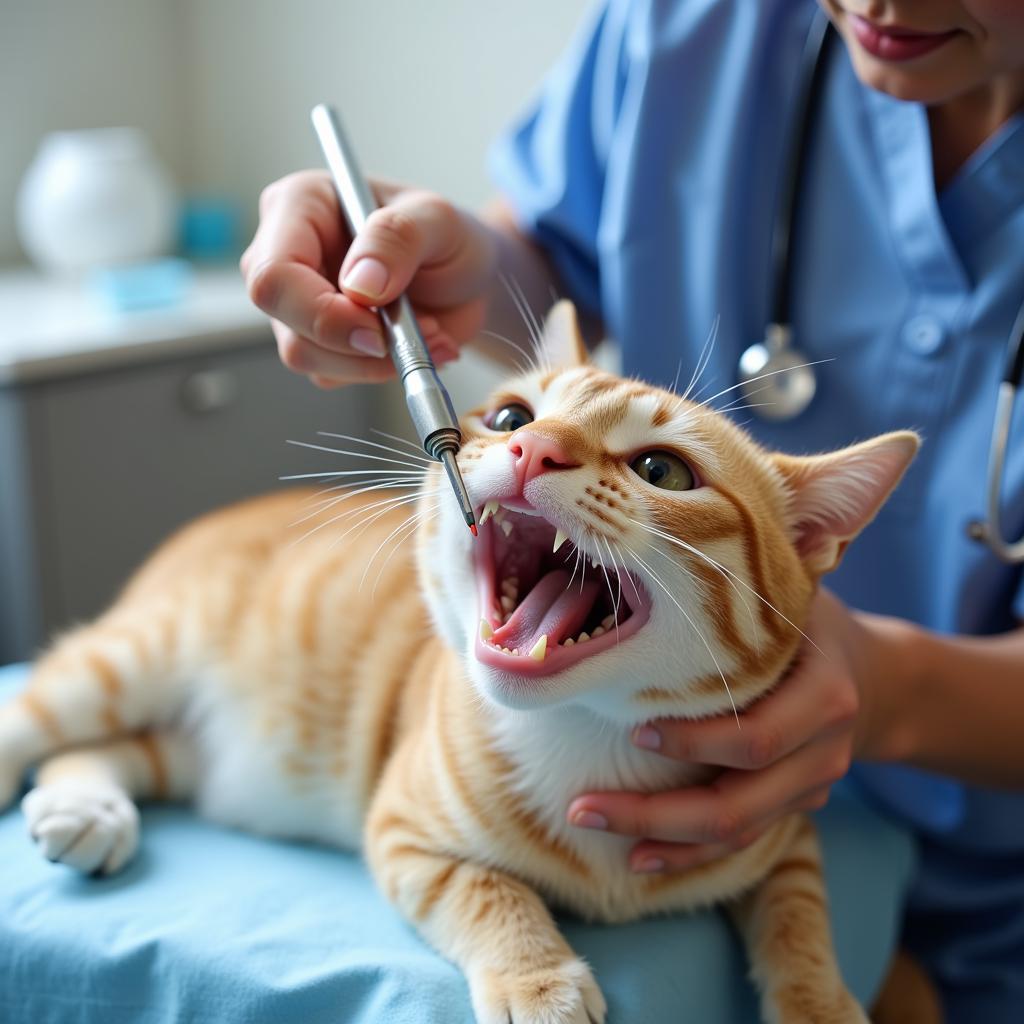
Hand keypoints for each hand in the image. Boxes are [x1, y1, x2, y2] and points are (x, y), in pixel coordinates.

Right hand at [240, 171, 498, 387]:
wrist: (470, 282)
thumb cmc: (448, 238)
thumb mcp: (438, 221)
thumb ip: (398, 239)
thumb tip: (359, 285)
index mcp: (300, 205)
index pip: (275, 273)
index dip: (321, 312)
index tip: (376, 330)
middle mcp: (285, 252)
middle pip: (283, 319)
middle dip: (350, 343)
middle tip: (409, 338)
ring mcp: (297, 302)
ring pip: (306, 354)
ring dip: (376, 360)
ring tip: (428, 334)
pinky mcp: (317, 341)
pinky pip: (333, 374)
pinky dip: (382, 370)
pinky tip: (415, 346)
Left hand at [567, 590, 877, 872]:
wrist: (876, 677)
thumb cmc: (812, 622)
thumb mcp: (793, 594)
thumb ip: (745, 591)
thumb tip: (654, 549)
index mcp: (824, 697)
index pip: (755, 736)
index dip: (694, 742)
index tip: (634, 728)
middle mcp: (822, 754)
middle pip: (738, 804)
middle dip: (655, 812)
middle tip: (582, 805)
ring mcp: (809, 790)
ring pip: (735, 833)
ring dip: (661, 839)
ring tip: (590, 823)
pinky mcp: (792, 808)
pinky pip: (741, 843)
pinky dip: (688, 854)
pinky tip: (639, 856)